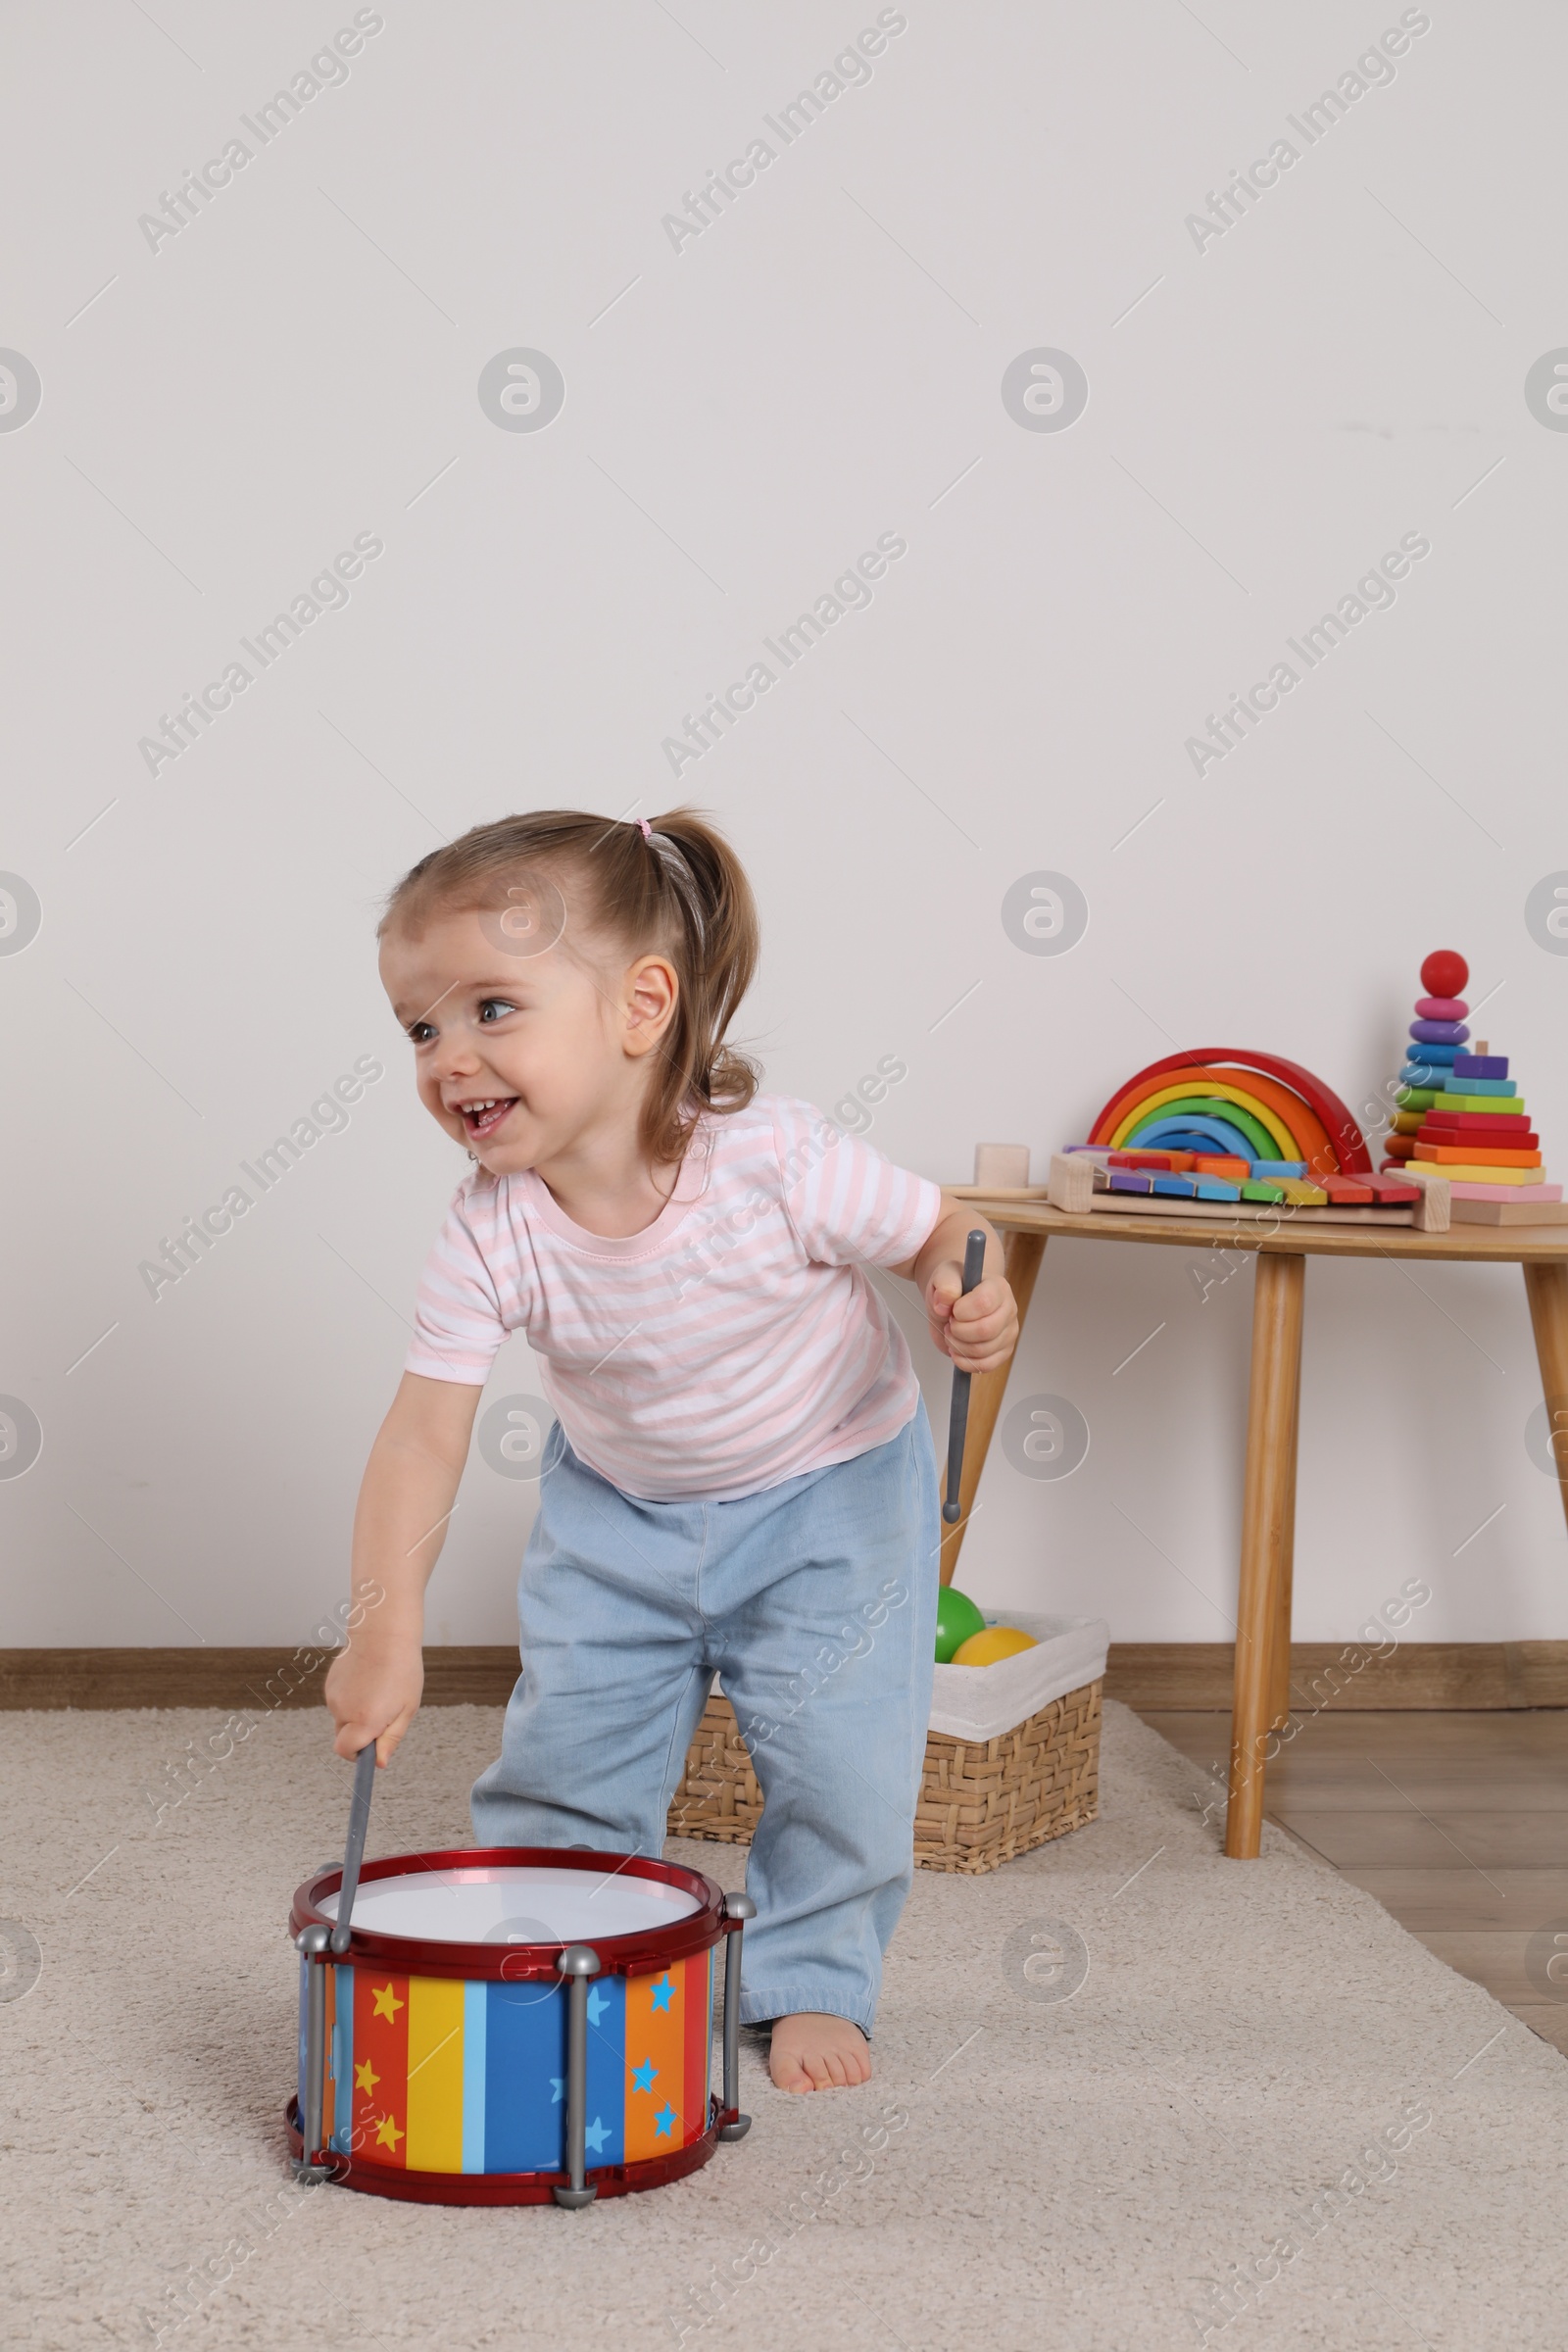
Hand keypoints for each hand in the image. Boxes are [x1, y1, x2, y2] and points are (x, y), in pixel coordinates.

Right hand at [324, 1637, 423, 1767]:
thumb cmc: (402, 1669)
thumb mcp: (407, 1708)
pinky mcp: (330, 1683)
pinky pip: (340, 1700)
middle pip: (343, 1737)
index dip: (358, 1754)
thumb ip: (391, 1739)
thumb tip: (379, 1763)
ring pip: (342, 1717)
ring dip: (356, 1712)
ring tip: (378, 1689)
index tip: (372, 1747)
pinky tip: (367, 1679)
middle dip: (359, 1734)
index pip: (346, 1752)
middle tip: (383, 1713)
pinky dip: (351, 1697)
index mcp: (364, 1721)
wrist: (384, 1632)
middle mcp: (343, 1711)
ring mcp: (334, 1696)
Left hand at [924, 1264, 1018, 1372]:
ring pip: (983, 1350)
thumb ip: (944, 1285)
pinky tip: (957, 1351)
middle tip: (949, 1324)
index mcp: (998, 1287)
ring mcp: (1009, 1332)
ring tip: (952, 1334)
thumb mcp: (944, 1277)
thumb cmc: (954, 1288)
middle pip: (985, 1330)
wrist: (956, 1301)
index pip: (984, 1303)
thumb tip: (944, 1303)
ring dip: (958, 1346)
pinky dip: (965, 1362)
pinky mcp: (1004, 1351)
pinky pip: (986, 1365)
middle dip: (958, 1331)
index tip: (952, 1309)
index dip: (961, 1311)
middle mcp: (1009, 1309)